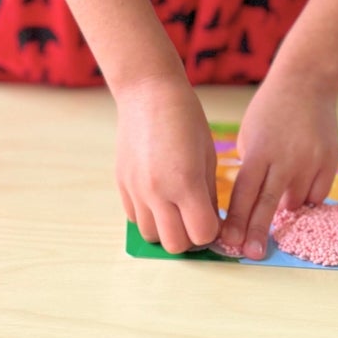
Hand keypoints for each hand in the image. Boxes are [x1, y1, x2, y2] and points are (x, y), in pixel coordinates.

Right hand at [115, 74, 219, 253]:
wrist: (148, 93)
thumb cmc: (186, 119)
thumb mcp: (208, 156)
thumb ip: (208, 195)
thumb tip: (210, 224)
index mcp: (185, 183)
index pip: (202, 234)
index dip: (213, 231)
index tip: (215, 219)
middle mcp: (156, 191)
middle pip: (174, 244)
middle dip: (190, 238)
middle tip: (196, 219)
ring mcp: (135, 189)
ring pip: (151, 236)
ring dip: (167, 230)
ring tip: (176, 211)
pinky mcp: (122, 184)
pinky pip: (134, 218)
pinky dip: (149, 217)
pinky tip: (159, 199)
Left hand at [221, 72, 337, 258]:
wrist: (306, 84)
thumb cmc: (270, 111)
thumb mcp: (249, 136)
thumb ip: (251, 171)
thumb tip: (251, 206)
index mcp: (258, 152)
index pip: (244, 193)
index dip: (236, 220)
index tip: (229, 242)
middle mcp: (284, 159)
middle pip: (268, 204)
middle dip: (257, 231)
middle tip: (252, 254)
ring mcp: (310, 161)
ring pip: (296, 202)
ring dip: (285, 207)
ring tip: (281, 193)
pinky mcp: (330, 162)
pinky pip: (317, 195)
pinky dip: (307, 196)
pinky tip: (300, 184)